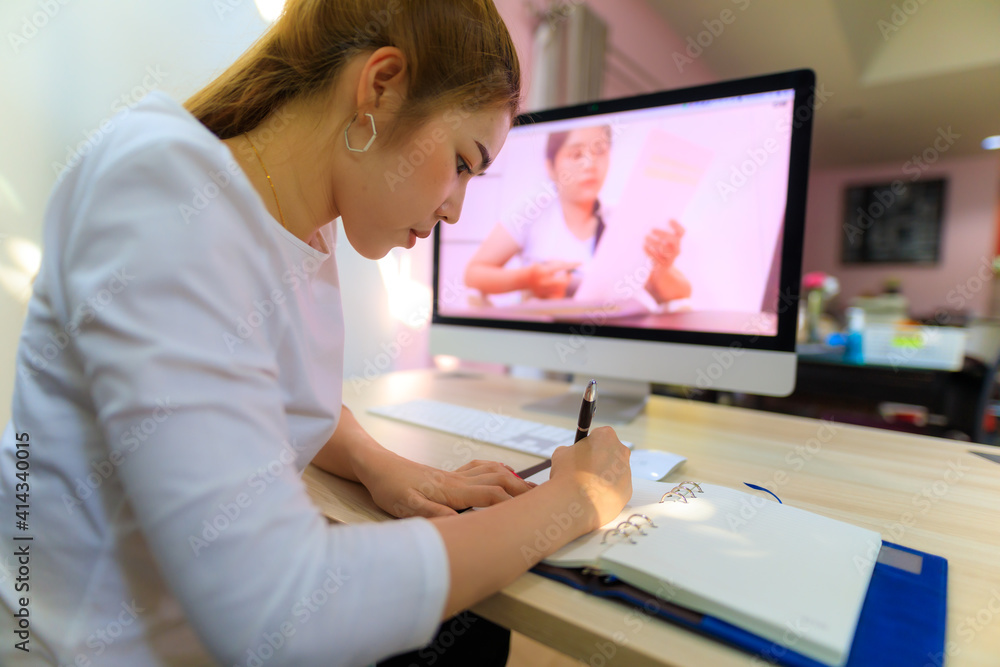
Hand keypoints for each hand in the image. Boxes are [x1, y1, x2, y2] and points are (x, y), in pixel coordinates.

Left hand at [359, 452, 535, 518]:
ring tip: (533, 488)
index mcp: (451, 491)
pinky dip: (497, 469)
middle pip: (499, 480)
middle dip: (523, 490)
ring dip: (515, 478)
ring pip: (493, 471)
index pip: (491, 497)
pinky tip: (502, 473)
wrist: (377, 466)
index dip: (513, 505)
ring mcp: (455, 475)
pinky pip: (480, 468)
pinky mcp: (449, 474)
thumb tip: (459, 522)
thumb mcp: (405, 507)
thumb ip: (432, 513)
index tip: (533, 513)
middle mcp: (458, 480)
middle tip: (546, 499)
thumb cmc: (389, 488)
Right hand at [525, 261, 579, 298]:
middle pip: (562, 282)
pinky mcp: (542, 297)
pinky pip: (556, 297)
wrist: (524, 279)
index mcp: (542, 271)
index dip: (571, 265)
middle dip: (567, 278)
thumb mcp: (545, 263)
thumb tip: (570, 266)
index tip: (580, 263)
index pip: (560, 267)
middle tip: (568, 274)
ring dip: (564, 285)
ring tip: (562, 280)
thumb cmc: (537, 268)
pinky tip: (558, 288)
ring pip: (560, 290)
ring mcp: (542, 291)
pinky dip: (560, 292)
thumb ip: (556, 264)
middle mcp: (542, 283)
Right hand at [549, 426, 631, 529]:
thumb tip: (571, 454)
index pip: (600, 435)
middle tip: (583, 470)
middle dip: (600, 460)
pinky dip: (605, 493)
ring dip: (602, 477)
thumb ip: (570, 450)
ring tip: (585, 487)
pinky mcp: (627, 491)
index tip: (582, 452)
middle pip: (611, 453)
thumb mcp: (561, 454)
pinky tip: (592, 497)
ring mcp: (626, 472)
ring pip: (614, 473)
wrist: (577, 501)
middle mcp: (621, 451)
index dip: (589, 444)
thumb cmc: (568, 473)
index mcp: (606, 436)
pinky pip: (615, 489)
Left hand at [643, 219, 684, 268]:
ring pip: (665, 250)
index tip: (669, 220)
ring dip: (655, 242)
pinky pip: (657, 258)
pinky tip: (644, 246)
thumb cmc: (660, 252)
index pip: (682, 232)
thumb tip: (649, 223)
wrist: (661, 271)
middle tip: (652, 229)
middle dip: (664, 234)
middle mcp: (676, 250)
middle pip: (674, 240)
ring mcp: (671, 259)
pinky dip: (650, 251)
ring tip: (646, 237)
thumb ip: (660, 235)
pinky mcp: (663, 266)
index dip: (677, 226)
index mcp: (677, 242)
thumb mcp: (663, 244)